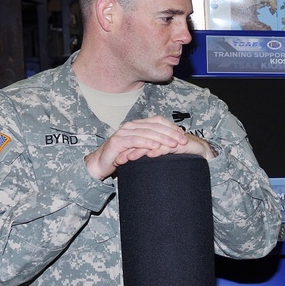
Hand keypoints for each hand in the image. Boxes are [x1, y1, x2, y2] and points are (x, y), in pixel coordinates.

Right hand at [85, 116, 215, 179]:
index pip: (158, 121)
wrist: (101, 164)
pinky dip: (146, 143)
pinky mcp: (118, 141)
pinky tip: (156, 147)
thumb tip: (173, 143)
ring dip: (162, 138)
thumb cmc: (123, 157)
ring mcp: (123, 132)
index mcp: (138, 125)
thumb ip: (153, 144)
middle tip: (183, 140)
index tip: (183, 135)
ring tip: (174, 144)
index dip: (171, 127)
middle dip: (170, 133)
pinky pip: (135, 140)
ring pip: (147, 132)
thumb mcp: (141, 149)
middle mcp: (131, 126)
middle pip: (154, 126)